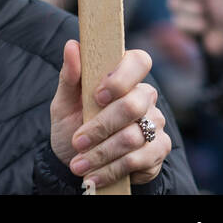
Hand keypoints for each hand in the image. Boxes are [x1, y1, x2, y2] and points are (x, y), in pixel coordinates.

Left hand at [50, 42, 169, 188]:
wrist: (77, 159)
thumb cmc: (73, 122)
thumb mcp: (64, 101)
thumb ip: (70, 75)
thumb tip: (72, 46)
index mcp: (124, 75)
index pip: (139, 61)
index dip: (121, 77)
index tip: (97, 96)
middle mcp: (145, 96)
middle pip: (134, 104)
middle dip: (101, 126)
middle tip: (77, 141)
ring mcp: (155, 123)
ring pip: (134, 136)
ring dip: (102, 153)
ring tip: (78, 164)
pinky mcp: (158, 150)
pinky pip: (139, 160)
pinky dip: (112, 169)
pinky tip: (94, 176)